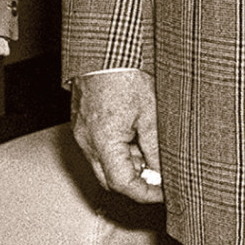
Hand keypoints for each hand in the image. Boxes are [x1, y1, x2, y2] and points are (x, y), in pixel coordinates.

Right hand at [70, 67, 163, 203]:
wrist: (104, 51)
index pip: (123, 184)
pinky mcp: (80, 123)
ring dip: (126, 165)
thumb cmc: (125, 75)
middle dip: (135, 182)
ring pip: (103, 165)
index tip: (164, 192)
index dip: (146, 193)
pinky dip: (116, 151)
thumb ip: (156, 150)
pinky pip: (97, 149)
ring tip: (148, 148)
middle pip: (109, 180)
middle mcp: (86, 140)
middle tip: (158, 175)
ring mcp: (80, 132)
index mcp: (103, 141)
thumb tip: (164, 173)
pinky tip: (133, 136)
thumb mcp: (150, 115)